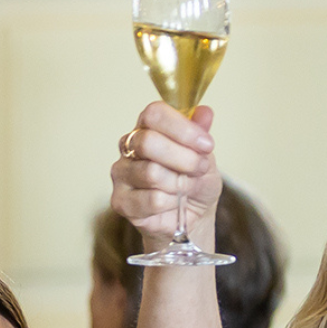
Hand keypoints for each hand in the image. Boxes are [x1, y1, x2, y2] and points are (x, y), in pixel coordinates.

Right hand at [110, 101, 220, 246]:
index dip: (182, 128)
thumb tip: (204, 112)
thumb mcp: (205, 155)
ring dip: (180, 183)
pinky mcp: (120, 201)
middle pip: (148, 142)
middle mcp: (128, 147)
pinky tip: (173, 203)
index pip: (154, 114)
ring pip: (151, 173)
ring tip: (188, 188)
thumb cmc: (195, 181)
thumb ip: (201, 133)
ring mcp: (121, 174)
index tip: (206, 144)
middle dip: (184, 158)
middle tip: (200, 168)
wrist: (193, 215)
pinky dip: (172, 203)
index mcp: (147, 127)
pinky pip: (152, 200)